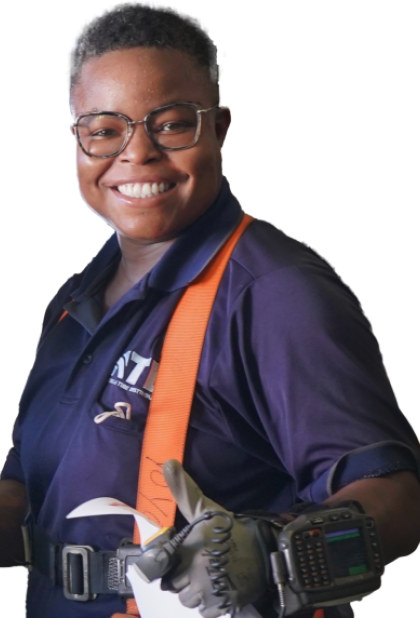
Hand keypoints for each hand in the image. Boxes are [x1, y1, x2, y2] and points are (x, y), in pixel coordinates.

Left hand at [161, 459, 271, 617]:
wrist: (267, 548)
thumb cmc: (232, 528)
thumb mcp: (205, 507)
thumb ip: (183, 489)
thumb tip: (167, 462)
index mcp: (187, 549)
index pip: (161, 566)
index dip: (170, 561)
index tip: (182, 555)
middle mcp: (195, 574)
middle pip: (174, 586)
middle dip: (183, 578)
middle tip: (200, 564)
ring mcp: (209, 593)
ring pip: (188, 601)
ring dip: (195, 593)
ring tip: (209, 576)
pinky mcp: (223, 606)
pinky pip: (205, 612)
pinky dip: (210, 604)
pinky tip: (219, 588)